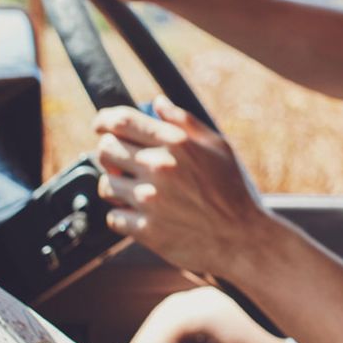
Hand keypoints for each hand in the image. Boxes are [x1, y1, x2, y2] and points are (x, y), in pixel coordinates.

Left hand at [91, 96, 276, 277]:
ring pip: (106, 185)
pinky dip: (122, 216)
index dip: (104, 120)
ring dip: (115, 185)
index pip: (123, 121)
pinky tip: (139, 215)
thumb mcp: (218, 147)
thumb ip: (185, 122)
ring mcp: (149, 200)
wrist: (242, 239)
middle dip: (108, 152)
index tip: (100, 125)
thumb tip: (158, 103)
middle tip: (119, 161)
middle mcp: (158, 168)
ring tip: (133, 191)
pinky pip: (113, 218)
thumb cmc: (233, 191)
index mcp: (175, 144)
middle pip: (106, 149)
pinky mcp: (145, 230)